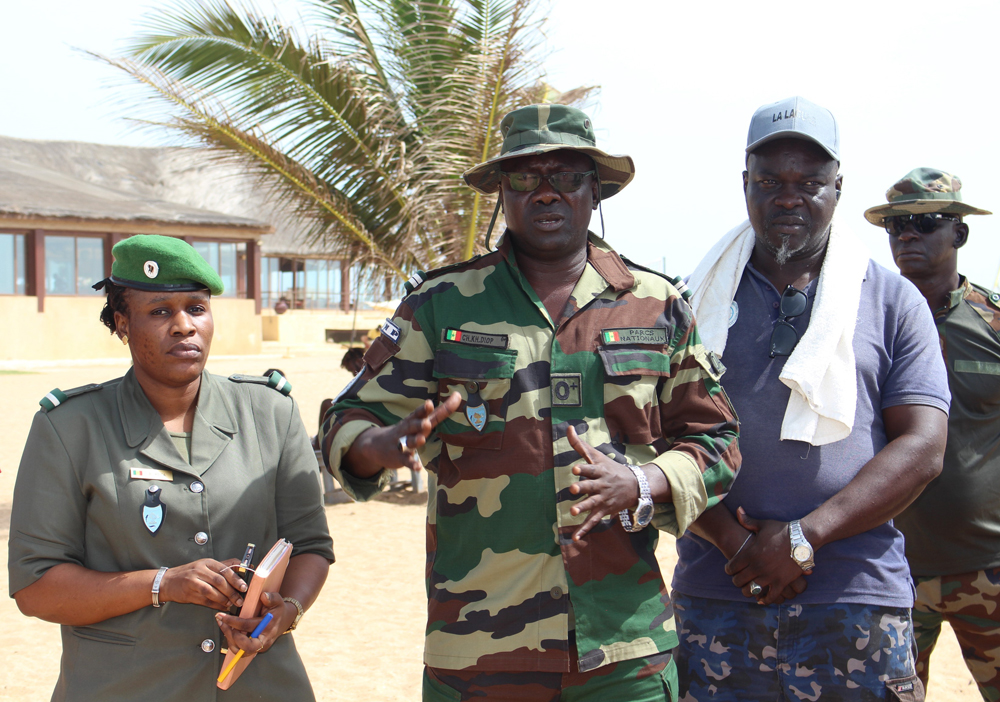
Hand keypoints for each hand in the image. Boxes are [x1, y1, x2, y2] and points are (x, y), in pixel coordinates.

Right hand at [158, 558, 246, 610]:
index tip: (244, 587)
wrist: (167, 581)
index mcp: (207, 563)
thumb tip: (244, 565)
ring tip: (231, 604)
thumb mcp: (206, 565)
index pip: (225, 570)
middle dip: (231, 592)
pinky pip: (205, 601)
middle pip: (219, 581)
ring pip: (212, 592)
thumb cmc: (190, 573)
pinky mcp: (188, 594)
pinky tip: (222, 607)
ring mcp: (193, 582)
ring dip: (224, 600)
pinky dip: (215, 605)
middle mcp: (200, 571)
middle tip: (239, 600)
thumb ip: (224, 566)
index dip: (236, 579)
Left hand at [215, 591, 293, 655]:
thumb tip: (263, 596)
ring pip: (240, 651)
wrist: (284, 620)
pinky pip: (240, 650)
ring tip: (223, 626)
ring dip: (229, 639)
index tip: (223, 616)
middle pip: (245, 647)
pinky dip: (232, 641)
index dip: (233, 621)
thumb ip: (271, 598)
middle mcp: (264, 641)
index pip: (248, 627)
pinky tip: (228, 630)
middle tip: (223, 624)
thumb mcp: (277, 601)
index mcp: (268, 628)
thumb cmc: (278, 610)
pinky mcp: (254, 649)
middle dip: (231, 636)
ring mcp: (259, 647)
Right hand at [354, 392, 461, 472]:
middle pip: (413, 426)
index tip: (429, 403)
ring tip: (421, 440)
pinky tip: (417, 467)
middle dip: (419, 424)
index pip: (420, 413)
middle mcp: (407, 430)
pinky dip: (411, 464)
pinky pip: (406, 461)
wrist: (377, 445)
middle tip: (426, 423)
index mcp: (413, 420)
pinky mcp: (399, 458)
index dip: (424, 409)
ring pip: (409, 442)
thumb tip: (458, 395)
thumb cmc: (407, 431)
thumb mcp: (420, 420)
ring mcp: (401, 444)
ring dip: (415, 441)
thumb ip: (439, 411)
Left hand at [566, 425, 641, 541]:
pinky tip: (575, 538)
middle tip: (572, 488)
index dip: (583, 468)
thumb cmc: (611, 468)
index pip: (591, 468)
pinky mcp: (603, 511)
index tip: (575, 468)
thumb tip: (568, 427)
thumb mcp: (597, 455)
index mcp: (600, 471)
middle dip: (582, 488)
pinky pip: (593, 521)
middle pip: (590, 487)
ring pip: (591, 504)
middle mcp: (601, 485)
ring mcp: (603, 499)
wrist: (635, 486)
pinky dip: (584, 530)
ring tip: (572, 511)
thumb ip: (580, 444)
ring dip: (582, 508)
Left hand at [725, 507, 809, 604]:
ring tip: (748, 589)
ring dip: (747, 591)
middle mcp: (757, 566)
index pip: (731, 567)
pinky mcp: (781, 582)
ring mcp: (769, 576)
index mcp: (750, 553)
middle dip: (736, 581)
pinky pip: (770, 597)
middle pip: (738, 581)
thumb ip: (747, 520)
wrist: (803, 538)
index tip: (730, 569)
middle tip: (738, 579)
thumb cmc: (782, 530)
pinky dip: (764, 600)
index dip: (728, 569)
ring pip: (751, 591)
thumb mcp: (763, 525)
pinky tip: (761, 599)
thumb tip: (738, 510)